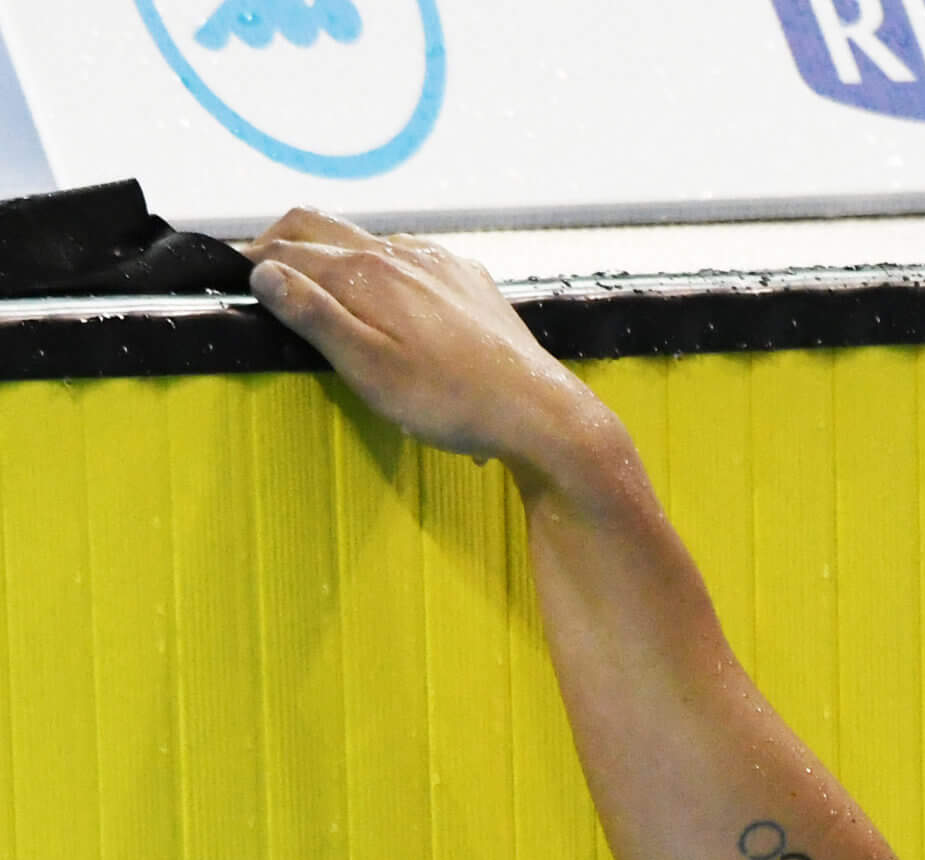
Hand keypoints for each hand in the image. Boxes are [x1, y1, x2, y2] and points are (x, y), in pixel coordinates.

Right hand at [243, 209, 605, 478]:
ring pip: (367, 240)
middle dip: (280, 242)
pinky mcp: (468, 280)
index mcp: (368, 271)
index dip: (250, 262)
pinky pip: (411, 259)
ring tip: (316, 286)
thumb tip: (263, 273)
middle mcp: (402, 253)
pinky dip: (379, 268)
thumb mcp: (367, 368)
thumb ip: (314, 316)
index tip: (229, 279)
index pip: (287, 250)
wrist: (538, 411)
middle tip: (258, 272)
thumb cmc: (451, 401)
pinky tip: (386, 299)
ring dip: (332, 254)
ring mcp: (439, 263)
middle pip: (321, 227)